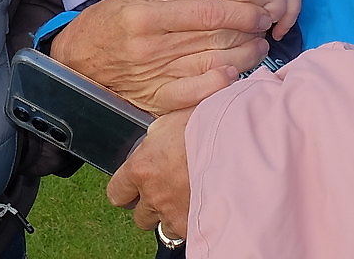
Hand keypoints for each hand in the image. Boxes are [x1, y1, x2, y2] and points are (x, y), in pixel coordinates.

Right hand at [52, 0, 268, 113]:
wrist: (74, 63)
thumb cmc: (105, 24)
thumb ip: (171, 0)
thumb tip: (210, 3)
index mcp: (147, 17)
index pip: (207, 14)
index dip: (241, 13)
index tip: (260, 12)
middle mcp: (153, 48)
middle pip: (215, 40)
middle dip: (248, 34)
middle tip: (265, 29)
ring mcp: (155, 76)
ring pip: (212, 66)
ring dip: (243, 58)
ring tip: (259, 48)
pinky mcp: (155, 99)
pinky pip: (194, 95)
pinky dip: (218, 86)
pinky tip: (234, 76)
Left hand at [106, 107, 192, 241]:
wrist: (236, 145)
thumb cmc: (205, 126)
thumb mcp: (169, 121)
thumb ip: (155, 137)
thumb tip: (155, 138)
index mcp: (141, 168)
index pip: (117, 192)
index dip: (125, 192)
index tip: (133, 190)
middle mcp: (153, 195)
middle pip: (140, 217)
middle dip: (152, 206)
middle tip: (168, 192)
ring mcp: (174, 214)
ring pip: (165, 227)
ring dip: (173, 216)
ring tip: (189, 199)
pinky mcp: (195, 226)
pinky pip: (188, 233)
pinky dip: (193, 223)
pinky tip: (204, 206)